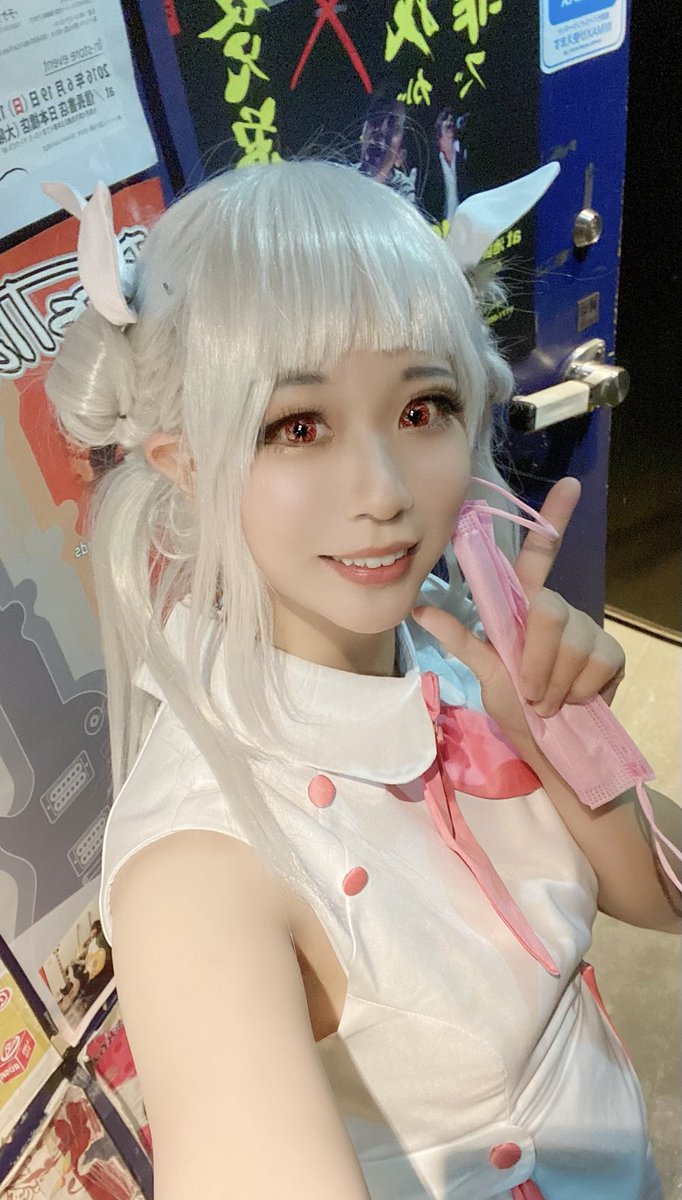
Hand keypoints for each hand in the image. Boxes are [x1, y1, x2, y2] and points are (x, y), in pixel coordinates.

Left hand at [412, 478, 625, 752]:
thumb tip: (418, 607)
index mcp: (525, 606)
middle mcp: (558, 610)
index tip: (571, 484)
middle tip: (528, 692)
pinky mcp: (612, 653)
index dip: (555, 517)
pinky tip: (575, 701)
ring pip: (572, 643)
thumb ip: (459, 638)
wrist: (550, 748)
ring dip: (553, 684)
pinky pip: (595, 665)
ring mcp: (588, 630)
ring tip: (547, 701)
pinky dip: (577, 692)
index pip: (540, 553)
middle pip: (549, 612)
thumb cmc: (514, 706)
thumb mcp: (481, 671)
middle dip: (535, 661)